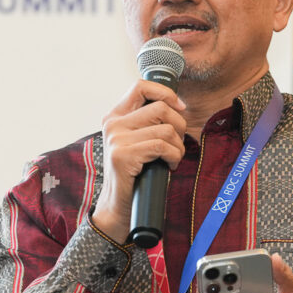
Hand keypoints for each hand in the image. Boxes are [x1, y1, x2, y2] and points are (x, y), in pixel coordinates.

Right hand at [89, 81, 187, 239]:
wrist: (119, 206)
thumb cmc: (136, 174)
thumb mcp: (138, 141)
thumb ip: (148, 122)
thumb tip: (177, 105)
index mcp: (115, 116)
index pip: (141, 86)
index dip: (165, 93)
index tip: (179, 107)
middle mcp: (113, 124)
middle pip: (161, 108)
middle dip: (179, 125)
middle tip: (177, 143)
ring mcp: (116, 139)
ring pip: (165, 129)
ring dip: (178, 146)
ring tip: (172, 158)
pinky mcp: (123, 155)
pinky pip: (162, 146)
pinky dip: (174, 156)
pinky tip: (169, 166)